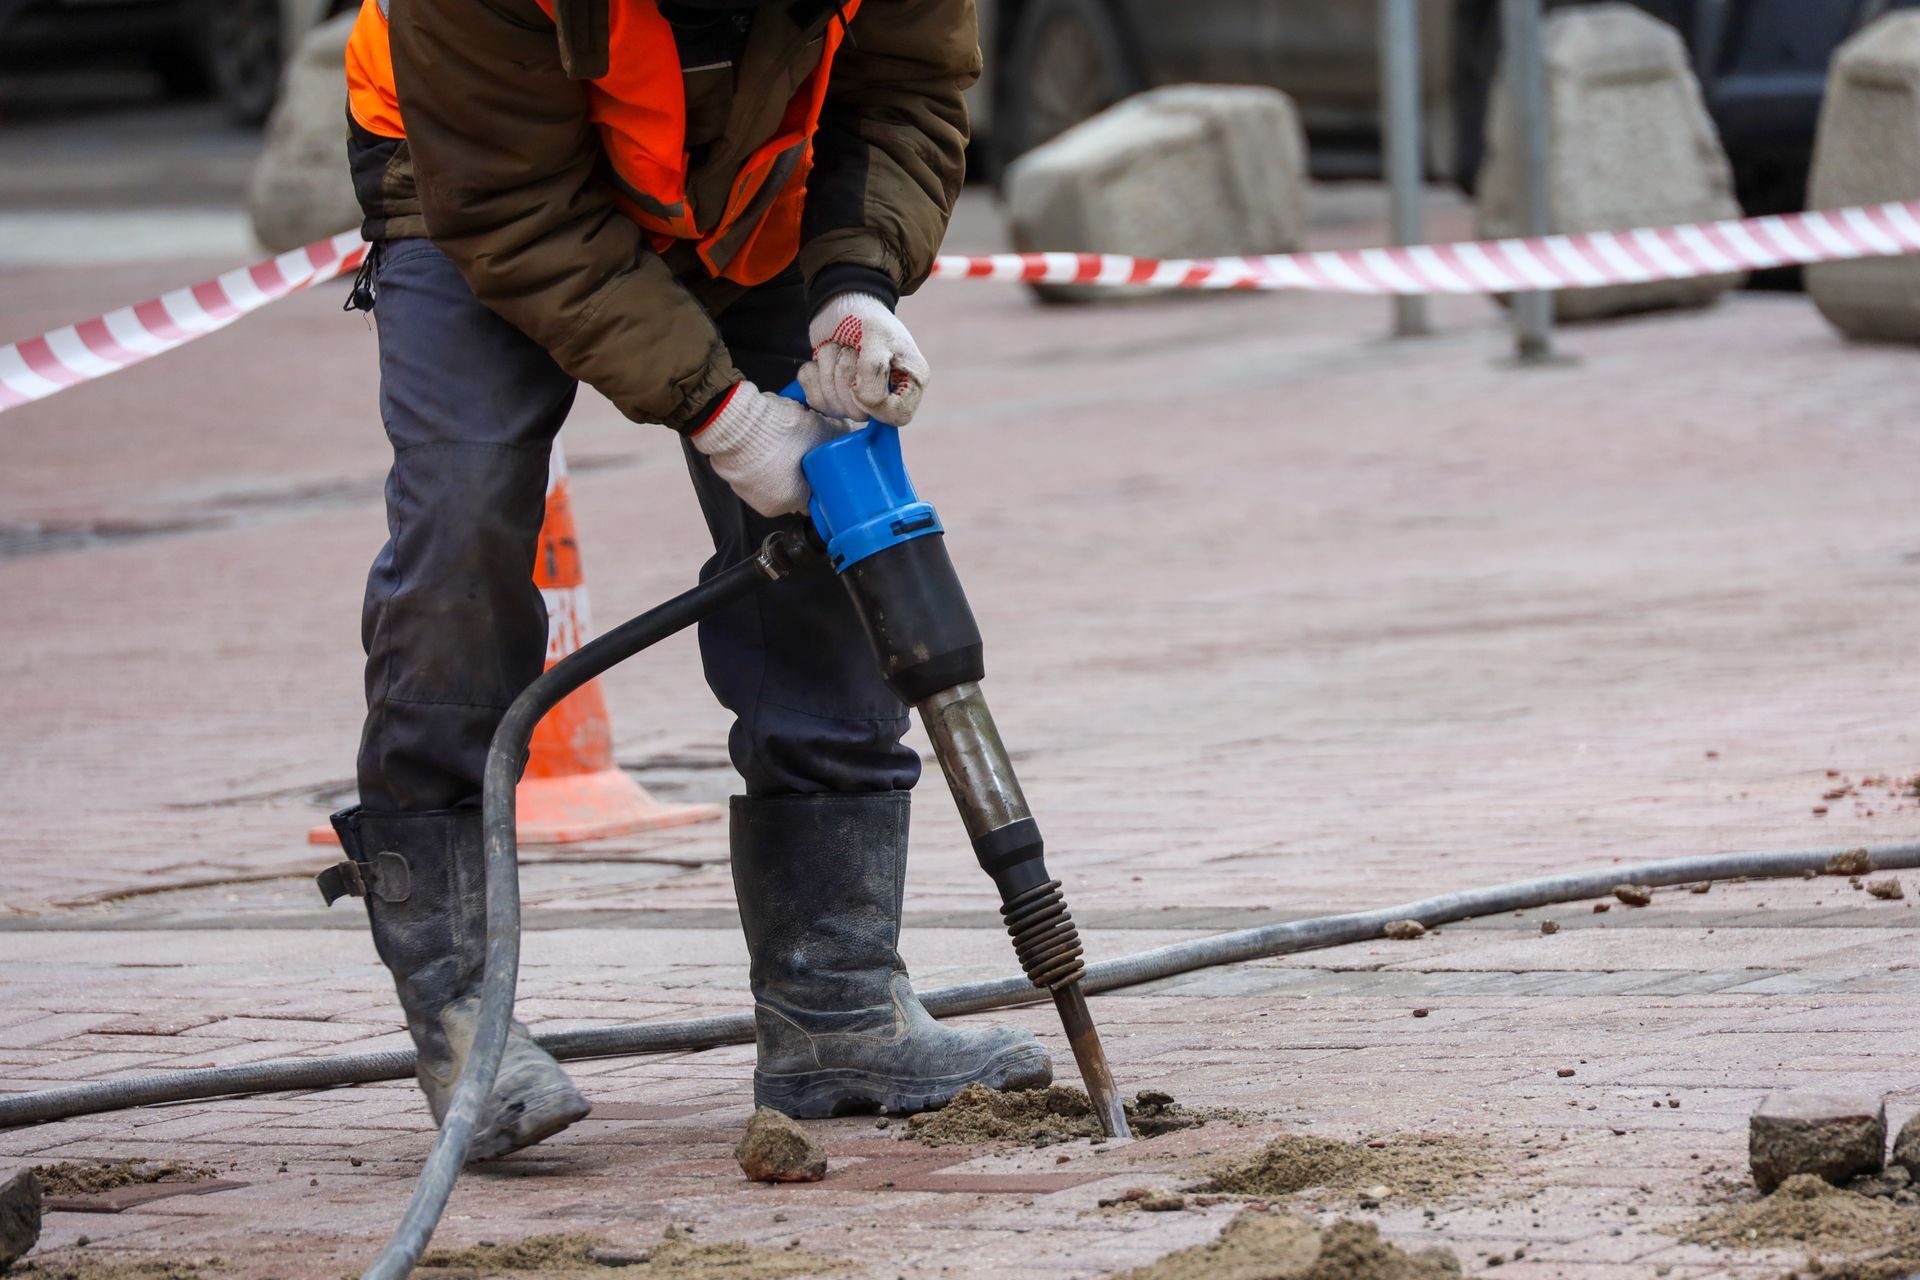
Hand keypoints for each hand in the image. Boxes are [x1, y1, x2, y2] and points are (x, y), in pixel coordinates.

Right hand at [691, 381, 849, 516]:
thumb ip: (835, 436)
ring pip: (770, 480)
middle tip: (802, 449)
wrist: (735, 423)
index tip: (822, 465)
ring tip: (781, 442)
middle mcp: (769, 505)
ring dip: (778, 466)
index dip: (820, 480)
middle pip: (792, 489)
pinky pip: (752, 470)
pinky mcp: (730, 478)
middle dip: (799, 472)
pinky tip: (763, 441)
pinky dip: (758, 460)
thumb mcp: (819, 431)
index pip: (814, 497)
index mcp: (794, 501)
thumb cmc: (781, 434)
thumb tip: (847, 432)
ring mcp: (746, 493)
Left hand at [798, 291, 928, 425]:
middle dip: (845, 377)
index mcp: (910, 383)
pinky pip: (814, 399)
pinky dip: (812, 374)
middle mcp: (886, 395)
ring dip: (828, 371)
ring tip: (839, 348)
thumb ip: (874, 370)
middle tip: (850, 349)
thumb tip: (862, 401)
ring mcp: (858, 398)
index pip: (897, 416)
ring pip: (834, 408)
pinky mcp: (832, 393)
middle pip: (860, 414)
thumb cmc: (866, 316)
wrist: (840, 302)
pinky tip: (821, 359)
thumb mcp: (876, 335)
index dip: (874, 402)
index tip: (861, 378)